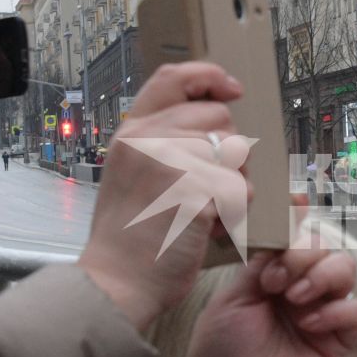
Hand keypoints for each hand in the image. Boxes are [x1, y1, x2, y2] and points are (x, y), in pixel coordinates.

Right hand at [77, 62, 244, 329]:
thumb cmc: (129, 235)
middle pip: (217, 116)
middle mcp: (149, 139)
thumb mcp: (131, 172)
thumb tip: (210, 124)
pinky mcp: (196, 191)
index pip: (174, 78)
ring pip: (235, 149)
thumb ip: (161, 142)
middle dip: (229, 149)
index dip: (209, 76)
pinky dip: (235, 210)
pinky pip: (239, 186)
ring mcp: (171, 162)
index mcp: (132, 131)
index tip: (232, 89)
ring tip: (211, 208)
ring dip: (236, 179)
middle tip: (213, 184)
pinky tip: (212, 227)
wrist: (117, 280)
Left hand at [181, 234, 356, 356]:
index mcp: (268, 279)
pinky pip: (355, 312)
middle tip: (277, 279)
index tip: (281, 231)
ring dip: (323, 276)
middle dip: (304, 254)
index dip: (292, 229)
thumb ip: (257, 266)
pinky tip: (309, 324)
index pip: (292, 239)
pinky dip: (336, 311)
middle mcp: (297, 293)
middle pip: (323, 249)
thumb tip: (278, 233)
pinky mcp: (337, 343)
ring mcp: (319, 316)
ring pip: (345, 271)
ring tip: (295, 299)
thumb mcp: (230, 302)